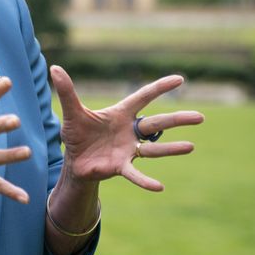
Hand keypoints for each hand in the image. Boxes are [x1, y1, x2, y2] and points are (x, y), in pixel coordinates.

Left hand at [49, 65, 203, 191]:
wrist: (75, 161)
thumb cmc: (77, 134)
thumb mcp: (72, 112)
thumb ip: (67, 91)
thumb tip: (54, 68)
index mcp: (120, 114)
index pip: (143, 97)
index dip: (160, 88)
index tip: (180, 79)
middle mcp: (129, 131)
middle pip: (157, 123)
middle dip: (177, 120)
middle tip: (200, 117)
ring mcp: (128, 150)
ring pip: (154, 149)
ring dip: (172, 149)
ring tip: (191, 146)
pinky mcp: (120, 167)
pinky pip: (135, 174)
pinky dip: (146, 181)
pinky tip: (159, 186)